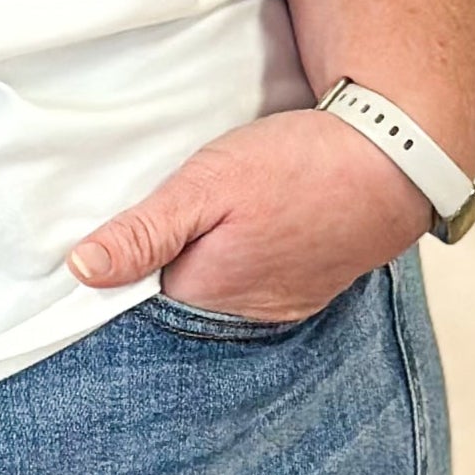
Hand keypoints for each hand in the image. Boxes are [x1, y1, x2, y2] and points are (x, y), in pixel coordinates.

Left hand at [68, 109, 431, 323]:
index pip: (141, 293)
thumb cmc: (295, 166)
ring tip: (219, 211)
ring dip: (213, 255)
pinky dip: (250, 255)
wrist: (391, 160)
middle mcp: (247, 314)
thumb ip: (144, 231)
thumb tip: (82, 271)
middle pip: (184, 290)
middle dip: (172, 255)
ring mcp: (283, 304)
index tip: (124, 222)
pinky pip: (260, 281)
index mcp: (209, 293)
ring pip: (223, 286)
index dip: (129, 255)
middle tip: (180, 205)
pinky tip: (254, 223)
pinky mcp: (309, 287)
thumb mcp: (206, 184)